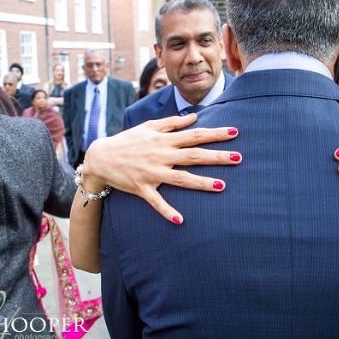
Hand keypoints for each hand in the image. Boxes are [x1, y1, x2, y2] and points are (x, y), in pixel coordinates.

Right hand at [81, 114, 240, 223]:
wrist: (100, 157)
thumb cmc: (127, 141)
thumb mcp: (148, 126)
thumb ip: (173, 123)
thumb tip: (194, 117)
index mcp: (163, 140)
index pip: (194, 135)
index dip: (214, 133)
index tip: (234, 132)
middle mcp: (161, 155)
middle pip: (193, 155)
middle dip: (216, 156)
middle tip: (238, 157)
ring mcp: (152, 172)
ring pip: (180, 178)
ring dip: (201, 182)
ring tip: (222, 186)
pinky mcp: (142, 188)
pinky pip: (156, 201)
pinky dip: (167, 211)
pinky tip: (180, 220)